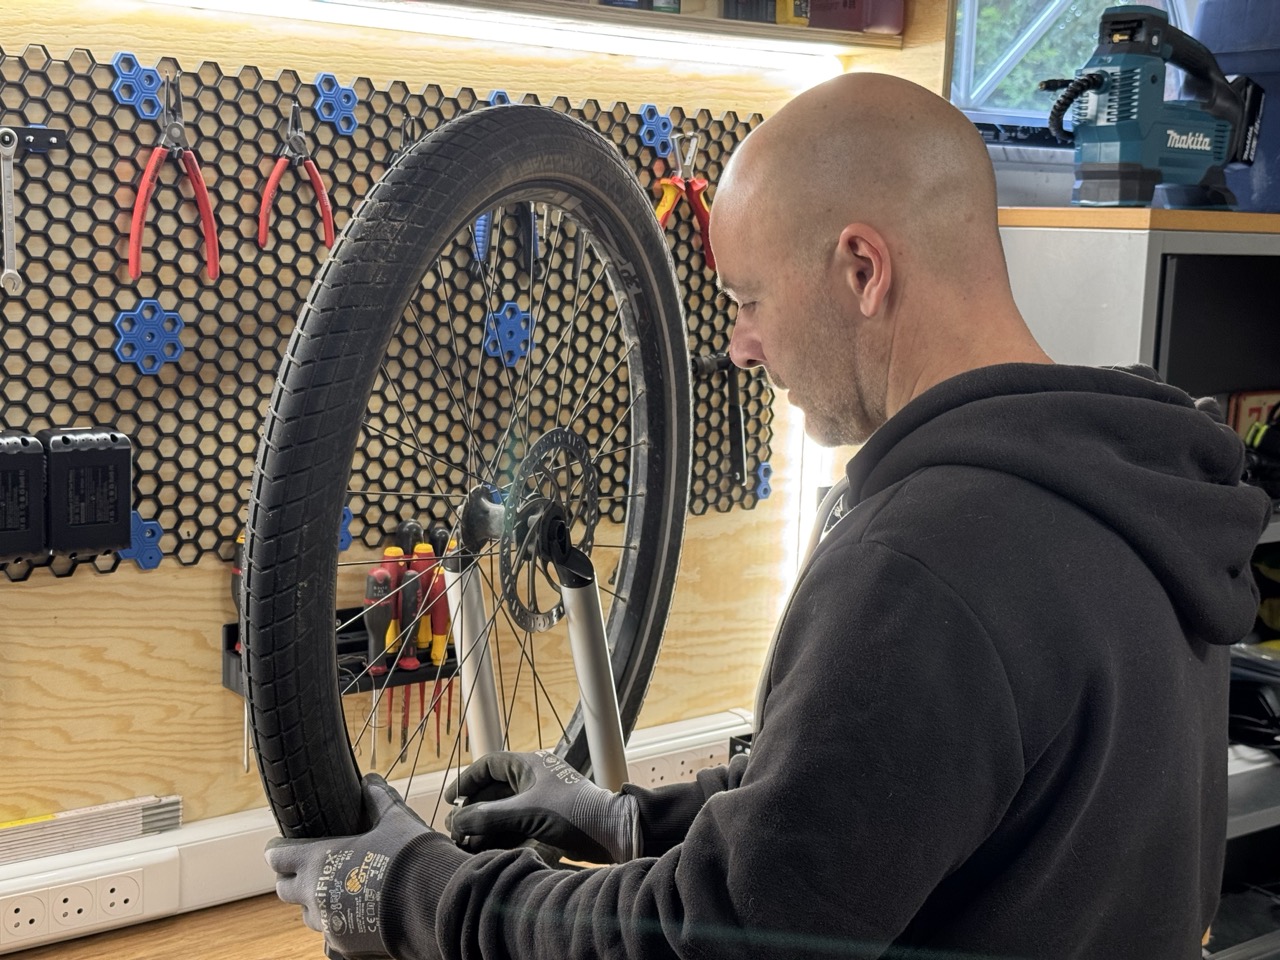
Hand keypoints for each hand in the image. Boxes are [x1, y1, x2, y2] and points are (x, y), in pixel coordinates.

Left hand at [266, 775, 430, 959]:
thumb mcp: (394, 819)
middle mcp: (314, 894)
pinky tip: (357, 912)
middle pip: (284, 889)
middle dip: (292, 877)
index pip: (277, 856)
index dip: (277, 850)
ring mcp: (327, 923)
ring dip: (314, 902)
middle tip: (308, 868)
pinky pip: (330, 935)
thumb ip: (377, 798)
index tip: (281, 846)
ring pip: (306, 914)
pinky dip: (337, 923)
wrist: (431, 901)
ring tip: (335, 892)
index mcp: (318, 860)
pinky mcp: (344, 944)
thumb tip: (370, 780)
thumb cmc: (409, 855)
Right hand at [444, 749, 638, 863]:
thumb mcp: (526, 813)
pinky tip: (484, 850)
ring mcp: (540, 802)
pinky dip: (499, 837)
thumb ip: (488, 816)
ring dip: (484, 827)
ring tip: (465, 844)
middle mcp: (533, 780)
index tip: (450, 798)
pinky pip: (516, 827)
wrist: (610, 832)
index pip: (489, 765)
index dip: (467, 780)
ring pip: (503, 812)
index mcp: (529, 765)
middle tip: (455, 829)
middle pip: (493, 792)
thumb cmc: (573, 812)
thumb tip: (456, 821)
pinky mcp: (547, 822)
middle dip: (473, 811)